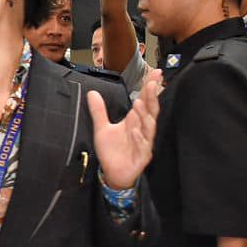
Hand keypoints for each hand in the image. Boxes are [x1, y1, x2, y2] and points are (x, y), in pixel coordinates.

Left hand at [88, 68, 161, 189]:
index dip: (149, 88)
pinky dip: (139, 138)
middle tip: (151, 84)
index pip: (145, 101)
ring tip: (138, 103)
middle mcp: (142, 130)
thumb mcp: (102, 128)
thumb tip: (92, 92)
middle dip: (151, 98)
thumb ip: (98, 111)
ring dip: (143, 116)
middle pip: (150, 111)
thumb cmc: (112, 151)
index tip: (155, 73)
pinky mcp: (142, 156)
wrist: (113, 173)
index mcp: (135, 121)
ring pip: (147, 128)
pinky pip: (142, 146)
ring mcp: (144, 143)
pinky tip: (135, 130)